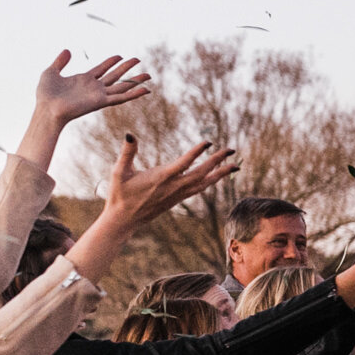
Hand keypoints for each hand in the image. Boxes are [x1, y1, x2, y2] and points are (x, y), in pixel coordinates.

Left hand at [34, 50, 151, 128]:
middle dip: (127, 68)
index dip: (110, 62)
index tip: (120, 56)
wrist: (46, 109)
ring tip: (149, 75)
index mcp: (83, 80)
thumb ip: (60, 62)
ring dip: (135, 81)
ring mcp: (99, 95)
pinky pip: (121, 98)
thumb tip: (68, 50)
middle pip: (115, 76)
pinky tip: (145, 90)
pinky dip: (134, 94)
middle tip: (138, 60)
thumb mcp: (50, 72)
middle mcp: (94, 88)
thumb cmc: (46, 94)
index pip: (101, 69)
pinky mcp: (101, 102)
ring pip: (122, 87)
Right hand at [62, 136, 238, 285]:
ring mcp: (177, 194)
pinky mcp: (178, 199)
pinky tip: (217, 176)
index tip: (209, 142)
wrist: (124, 220)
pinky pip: (199, 189)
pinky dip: (210, 182)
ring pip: (204, 183)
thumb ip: (127, 153)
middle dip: (218, 161)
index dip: (197, 152)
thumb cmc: (120, 194)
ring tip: (235, 165)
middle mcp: (173, 187)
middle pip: (201, 173)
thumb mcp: (119, 172)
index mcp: (161, 178)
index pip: (184, 163)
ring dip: (220, 173)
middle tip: (232, 150)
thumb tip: (129, 135)